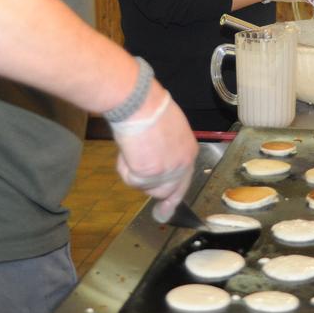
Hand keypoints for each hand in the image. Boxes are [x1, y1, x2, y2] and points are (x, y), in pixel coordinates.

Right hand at [111, 84, 197, 221]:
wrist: (139, 102)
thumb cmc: (149, 107)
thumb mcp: (168, 128)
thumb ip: (167, 148)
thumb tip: (158, 157)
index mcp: (189, 151)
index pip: (184, 180)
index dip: (173, 195)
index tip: (166, 210)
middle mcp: (182, 164)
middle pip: (166, 191)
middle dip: (153, 192)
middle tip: (153, 203)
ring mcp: (167, 172)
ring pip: (146, 188)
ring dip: (135, 173)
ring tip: (132, 148)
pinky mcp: (150, 175)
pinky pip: (131, 179)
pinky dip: (124, 167)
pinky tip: (127, 149)